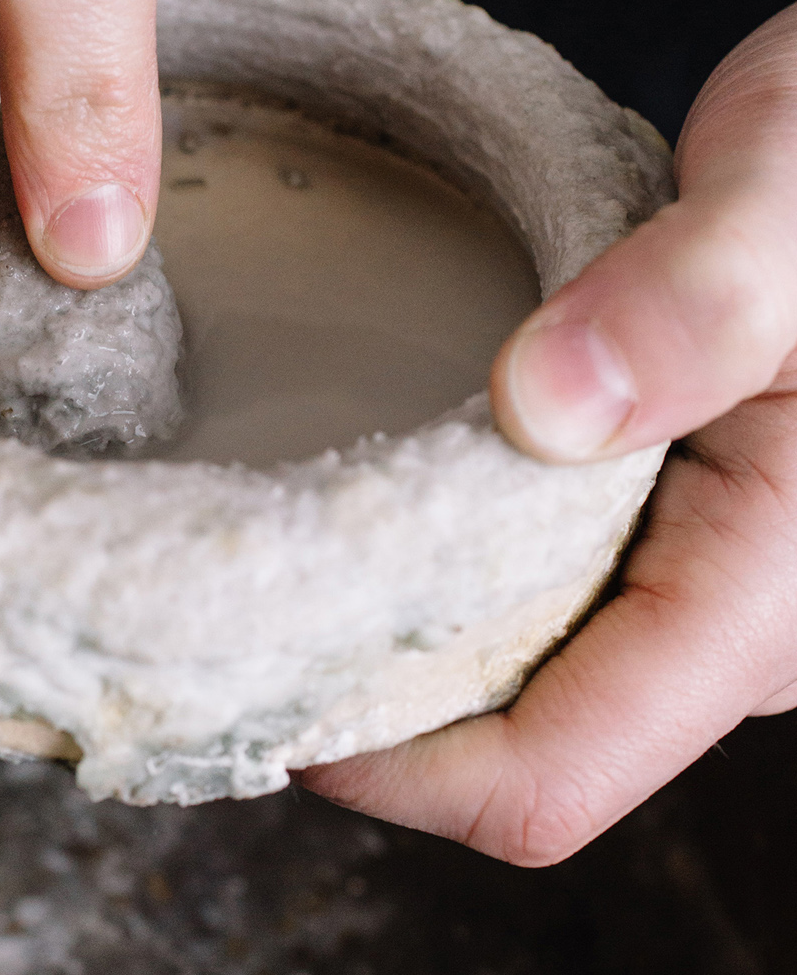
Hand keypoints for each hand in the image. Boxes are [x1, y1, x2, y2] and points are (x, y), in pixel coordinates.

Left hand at [302, 5, 796, 862]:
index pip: (550, 779)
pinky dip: (443, 579)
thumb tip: (541, 406)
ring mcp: (707, 597)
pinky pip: (537, 613)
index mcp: (768, 590)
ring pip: (522, 692)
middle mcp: (744, 633)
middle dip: (371, 705)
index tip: (254, 668)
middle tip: (234, 600)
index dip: (386, 765)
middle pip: (516, 757)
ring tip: (285, 548)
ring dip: (404, 641)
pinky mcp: (675, 545)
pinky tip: (370, 503)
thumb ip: (699, 295)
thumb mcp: (790, 196)